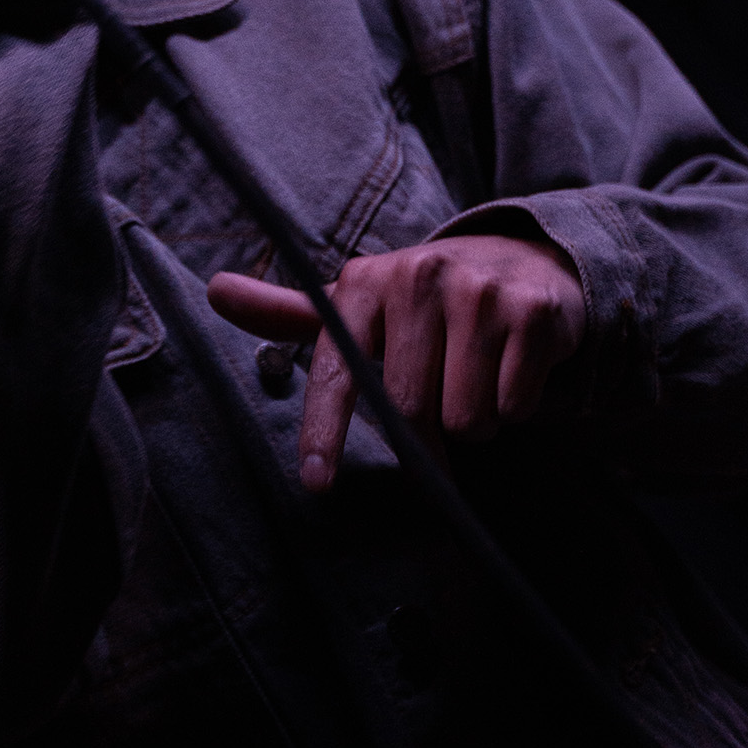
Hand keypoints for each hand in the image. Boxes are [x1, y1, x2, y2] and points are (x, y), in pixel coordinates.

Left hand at [208, 232, 586, 489]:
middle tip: (443, 405)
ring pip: (466, 419)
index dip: (323, 431)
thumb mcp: (360, 303)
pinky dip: (517, 408)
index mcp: (366, 281)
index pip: (337, 370)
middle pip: (411, 411)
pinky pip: (514, 407)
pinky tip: (514, 369)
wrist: (526, 264)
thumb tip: (215, 289)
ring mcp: (478, 291)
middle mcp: (419, 276)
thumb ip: (291, 311)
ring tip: (479, 379)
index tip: (316, 483)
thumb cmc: (426, 302)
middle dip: (429, 435)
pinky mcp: (532, 313)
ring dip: (476, 422)